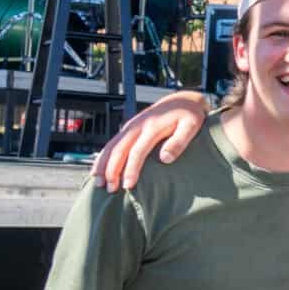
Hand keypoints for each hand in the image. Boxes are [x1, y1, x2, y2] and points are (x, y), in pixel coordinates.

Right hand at [91, 91, 208, 191]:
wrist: (182, 100)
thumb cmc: (189, 115)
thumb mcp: (191, 126)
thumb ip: (179, 142)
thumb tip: (165, 159)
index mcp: (152, 127)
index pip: (137, 152)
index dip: (131, 169)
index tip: (128, 186)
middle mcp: (137, 126)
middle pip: (119, 150)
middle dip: (111, 170)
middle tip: (108, 189)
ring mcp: (131, 126)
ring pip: (111, 146)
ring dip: (102, 164)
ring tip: (98, 183)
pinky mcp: (129, 128)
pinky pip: (112, 143)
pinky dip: (103, 156)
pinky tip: (99, 169)